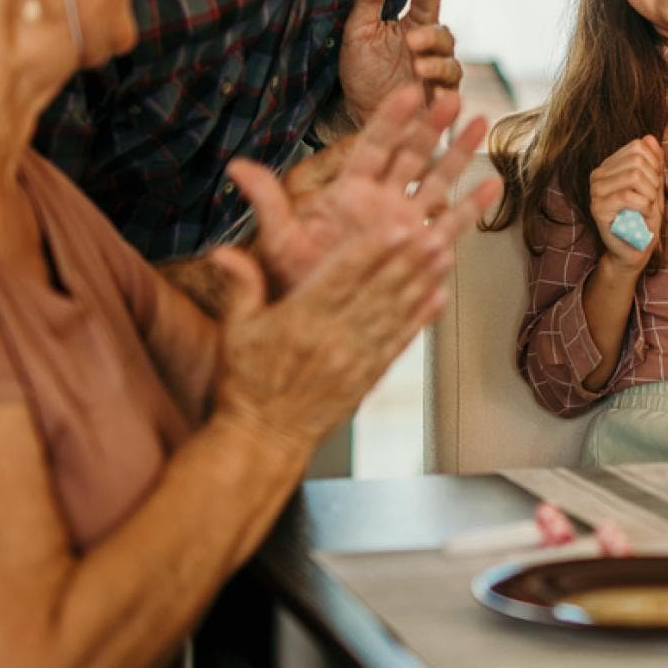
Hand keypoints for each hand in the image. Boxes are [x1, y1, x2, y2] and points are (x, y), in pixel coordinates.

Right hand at [211, 96, 502, 452]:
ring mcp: (354, 359)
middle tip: (435, 235)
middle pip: (377, 292)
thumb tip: (222, 251)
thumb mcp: (234, 332)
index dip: (371, 252)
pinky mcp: (368, 377)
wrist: (263, 438)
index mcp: (300, 321)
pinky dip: (420, 321)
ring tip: (444, 257)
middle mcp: (332, 338)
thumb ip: (241, 287)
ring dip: (423, 283)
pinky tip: (438, 300)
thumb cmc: (246, 384)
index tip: (395, 229)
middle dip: (409, 261)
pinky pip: (399, 344)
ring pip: (395, 313)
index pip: (342, 278)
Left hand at [258, 88, 487, 292]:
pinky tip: (492, 186)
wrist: (316, 323)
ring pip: (436, 180)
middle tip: (451, 98)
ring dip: (457, 153)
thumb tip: (236, 167)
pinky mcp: (420, 248)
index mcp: (349, 193)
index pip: (373, 147)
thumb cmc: (296, 282)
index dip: (390, 118)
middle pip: (411, 154)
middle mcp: (381, 201)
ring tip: (479, 124)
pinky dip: (472, 206)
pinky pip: (451, 223)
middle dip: (432, 126)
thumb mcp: (279, 241)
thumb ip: (268, 202)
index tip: (408, 91)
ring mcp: (404, 222)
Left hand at [338, 0, 463, 125]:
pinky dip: (447, 96)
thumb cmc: (362, 70)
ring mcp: (437, 76)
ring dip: (438, 65)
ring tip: (419, 68)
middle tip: (412, 41)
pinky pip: (452, 96)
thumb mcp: (358, 31)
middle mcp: (430, 49)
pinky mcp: (438, 102)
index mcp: (413, 25)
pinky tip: (438, 96)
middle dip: (431, 37)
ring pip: (452, 66)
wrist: (356, 113)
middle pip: (444, 35)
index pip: (429, 3)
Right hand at [588, 137, 665, 273]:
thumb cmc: (644, 217)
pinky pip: (628, 196)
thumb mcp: (654, 185)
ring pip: (634, 175)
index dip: (655, 164)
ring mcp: (595, 192)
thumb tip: (650, 137)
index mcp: (609, 166)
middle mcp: (598, 175)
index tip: (655, 184)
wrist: (635, 248)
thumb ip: (653, 161)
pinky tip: (642, 216)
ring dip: (650, 194)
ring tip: (646, 208)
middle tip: (652, 200)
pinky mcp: (597, 209)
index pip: (637, 147)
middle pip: (637, 160)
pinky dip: (644, 206)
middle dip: (654, 180)